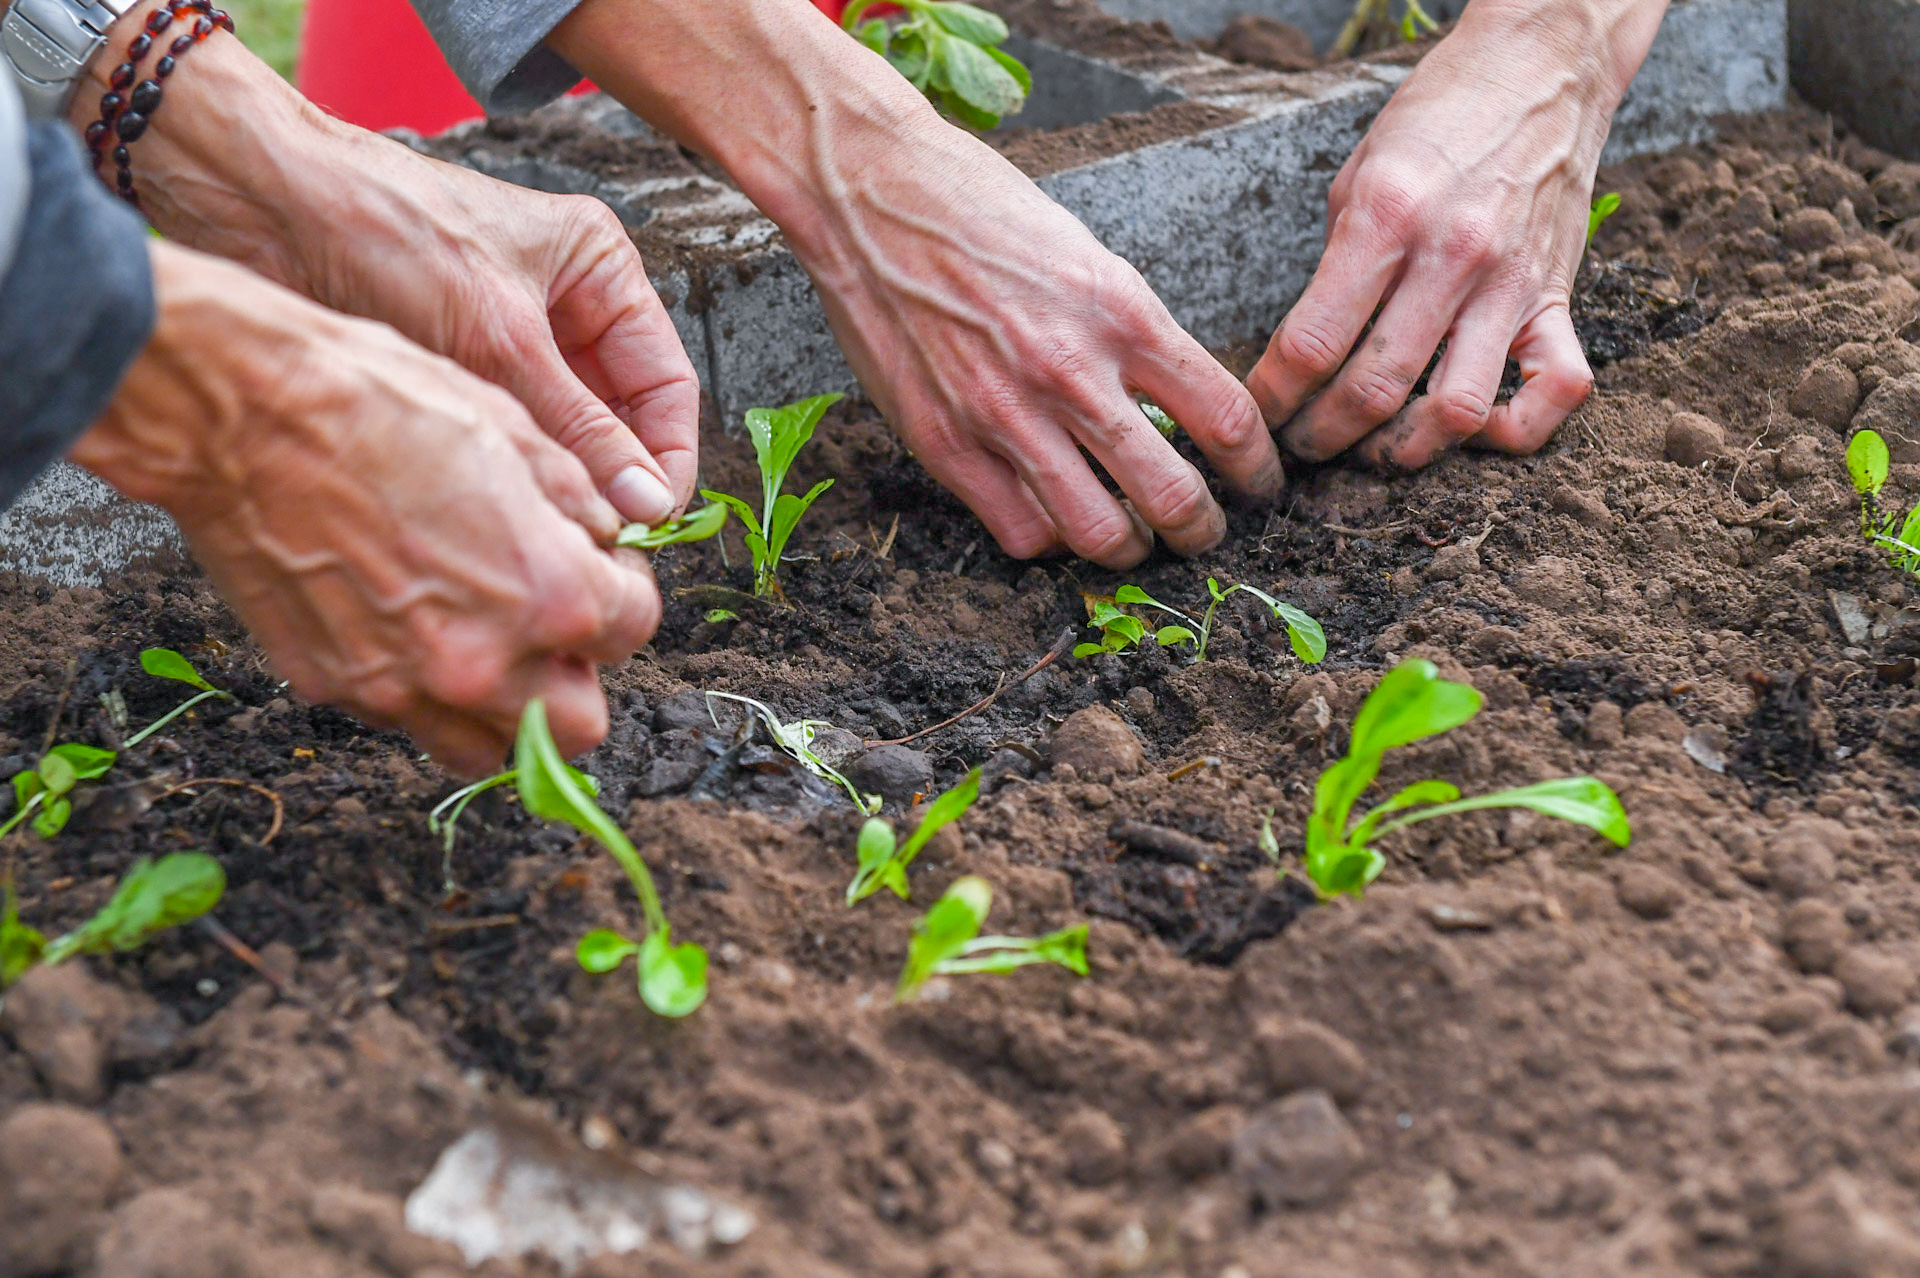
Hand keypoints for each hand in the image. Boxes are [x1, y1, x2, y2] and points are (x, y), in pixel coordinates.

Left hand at [70, 13, 699, 525]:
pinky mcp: (457, 369)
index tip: (656, 522)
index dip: (666, 456)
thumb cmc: (385, 234)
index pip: (666, 383)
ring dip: (560, 479)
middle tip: (606, 544)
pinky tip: (502, 507)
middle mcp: (564, 305)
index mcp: (598, 270)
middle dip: (613, 477)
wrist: (260, 204)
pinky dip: (511, 470)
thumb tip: (646, 506)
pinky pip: (507, 435)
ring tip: (550, 530)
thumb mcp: (502, 341)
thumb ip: (580, 431)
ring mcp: (510, 339)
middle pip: (619, 415)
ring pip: (562, 433)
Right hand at [74, 243, 660, 775]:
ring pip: (493, 750)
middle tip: (557, 618)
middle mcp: (487, 661)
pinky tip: (416, 630)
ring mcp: (406, 688)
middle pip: (579, 725)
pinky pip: (411, 721)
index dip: (627, 591)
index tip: (603, 568)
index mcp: (552, 594)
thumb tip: (607, 537)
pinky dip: (429, 694)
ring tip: (491, 641)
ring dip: (509, 709)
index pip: (635, 631)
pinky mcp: (339, 691)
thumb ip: (579, 504)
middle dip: (580, 673)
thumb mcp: (514, 431)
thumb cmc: (378, 404)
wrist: (243, 415)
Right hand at [790, 129, 1282, 566]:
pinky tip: (1054, 517)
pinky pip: (1020, 531)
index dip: (1256, 469)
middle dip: (1201, 530)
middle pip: (1172, 497)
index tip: (1258, 483)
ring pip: (1097, 533)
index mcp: (1122, 313)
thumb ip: (1133, 336)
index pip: (1226, 419)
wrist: (869, 194)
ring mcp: (1005, 415)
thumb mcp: (1087, 257)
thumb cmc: (979, 211)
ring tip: (1131, 539)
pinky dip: (1048, 538)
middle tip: (1204, 532)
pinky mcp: (946, 444)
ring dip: (1128, 549)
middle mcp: (1072, 372)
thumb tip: (1174, 406)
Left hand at [1248, 0, 1667, 468]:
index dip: (1271, 397)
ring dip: (1403, 452)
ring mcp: (1512, 282)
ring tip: (1372, 451)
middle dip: (1321, 437)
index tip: (1256, 414)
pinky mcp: (1559, 297)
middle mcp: (1452, 254)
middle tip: (1301, 444)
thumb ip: (1335, 267)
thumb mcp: (1357, 176)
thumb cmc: (1437, 119)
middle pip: (1374, 391)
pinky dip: (1514, 431)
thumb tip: (1301, 354)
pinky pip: (1556, 392)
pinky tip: (1471, 431)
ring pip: (1456, 411)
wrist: (1541, 67)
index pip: (1311, 343)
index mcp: (1386, 216)